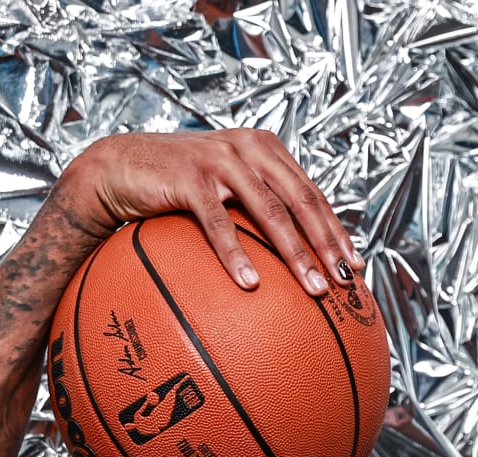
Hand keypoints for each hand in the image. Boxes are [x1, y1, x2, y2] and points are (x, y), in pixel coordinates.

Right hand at [51, 129, 360, 296]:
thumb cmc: (179, 187)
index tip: (356, 266)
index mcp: (265, 150)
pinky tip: (250, 284)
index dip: (336, 230)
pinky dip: (237, 255)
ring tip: (313, 289)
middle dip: (327, 244)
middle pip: (301, 201)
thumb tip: (298, 258)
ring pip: (270, 211)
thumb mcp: (227, 190)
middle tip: (343, 281)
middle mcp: (249, 148)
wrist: (121, 167)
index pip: (311, 194)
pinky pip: (219, 223)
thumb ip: (260, 207)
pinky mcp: (190, 177)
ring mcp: (220, 159)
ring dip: (295, 254)